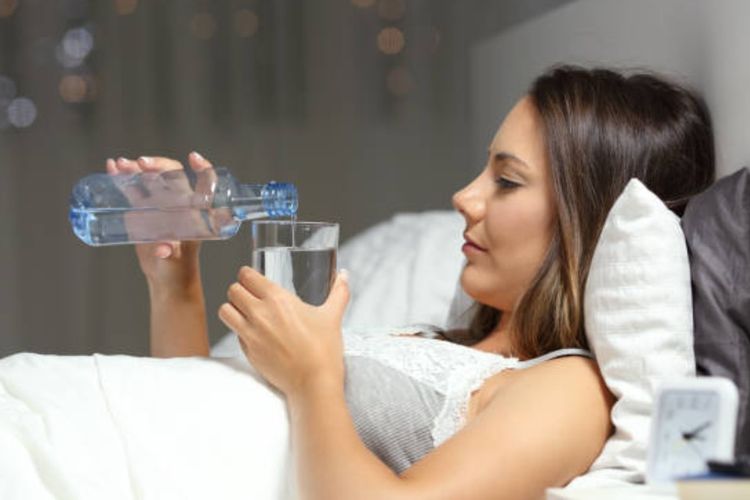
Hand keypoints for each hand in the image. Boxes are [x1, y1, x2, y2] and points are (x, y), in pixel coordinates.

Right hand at [106, 152, 214, 291]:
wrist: (166, 276)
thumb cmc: (178, 268)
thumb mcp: (176, 260)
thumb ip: (169, 253)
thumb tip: (162, 249)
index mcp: (194, 211)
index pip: (204, 184)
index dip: (203, 169)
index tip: (194, 158)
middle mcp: (178, 203)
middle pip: (170, 174)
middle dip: (157, 165)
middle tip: (141, 164)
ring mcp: (159, 204)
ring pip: (149, 179)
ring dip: (136, 168)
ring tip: (121, 164)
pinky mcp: (142, 210)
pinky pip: (133, 189)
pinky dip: (123, 178)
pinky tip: (112, 168)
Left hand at [218, 266, 349, 396]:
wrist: (314, 383)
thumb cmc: (323, 349)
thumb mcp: (332, 316)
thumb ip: (339, 292)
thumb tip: (344, 276)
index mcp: (278, 299)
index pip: (247, 276)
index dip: (248, 274)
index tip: (252, 277)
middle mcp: (260, 313)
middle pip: (233, 290)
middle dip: (240, 290)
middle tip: (249, 294)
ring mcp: (250, 333)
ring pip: (225, 311)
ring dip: (232, 308)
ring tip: (243, 311)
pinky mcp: (247, 351)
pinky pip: (234, 333)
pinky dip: (239, 330)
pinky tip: (253, 332)